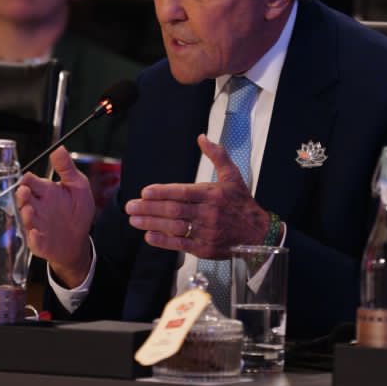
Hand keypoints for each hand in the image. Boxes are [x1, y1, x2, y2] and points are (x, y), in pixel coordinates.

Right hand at [16, 147, 95, 285]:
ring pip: (25, 218)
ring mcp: (36, 224)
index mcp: (46, 191)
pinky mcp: (38, 241)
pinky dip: (33, 237)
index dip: (27, 180)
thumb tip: (59, 149)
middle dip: (21, 195)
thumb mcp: (78, 186)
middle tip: (24, 192)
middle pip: (23, 198)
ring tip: (29, 210)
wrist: (79, 240)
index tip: (27, 179)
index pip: (30, 181)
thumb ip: (67, 168)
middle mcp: (37, 206)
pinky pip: (33, 239)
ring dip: (26, 215)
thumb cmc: (77, 211)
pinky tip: (36, 234)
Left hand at [125, 135, 269, 258]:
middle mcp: (208, 213)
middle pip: (174, 210)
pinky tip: (149, 236)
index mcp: (213, 194)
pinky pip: (180, 245)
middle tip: (129, 207)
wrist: (257, 233)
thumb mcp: (233, 175)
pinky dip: (163, 241)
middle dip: (149, 209)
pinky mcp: (205, 248)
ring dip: (151, 224)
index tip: (144, 192)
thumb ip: (217, 155)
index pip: (183, 192)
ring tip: (134, 220)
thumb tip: (202, 137)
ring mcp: (206, 232)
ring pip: (174, 227)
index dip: (162, 192)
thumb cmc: (241, 202)